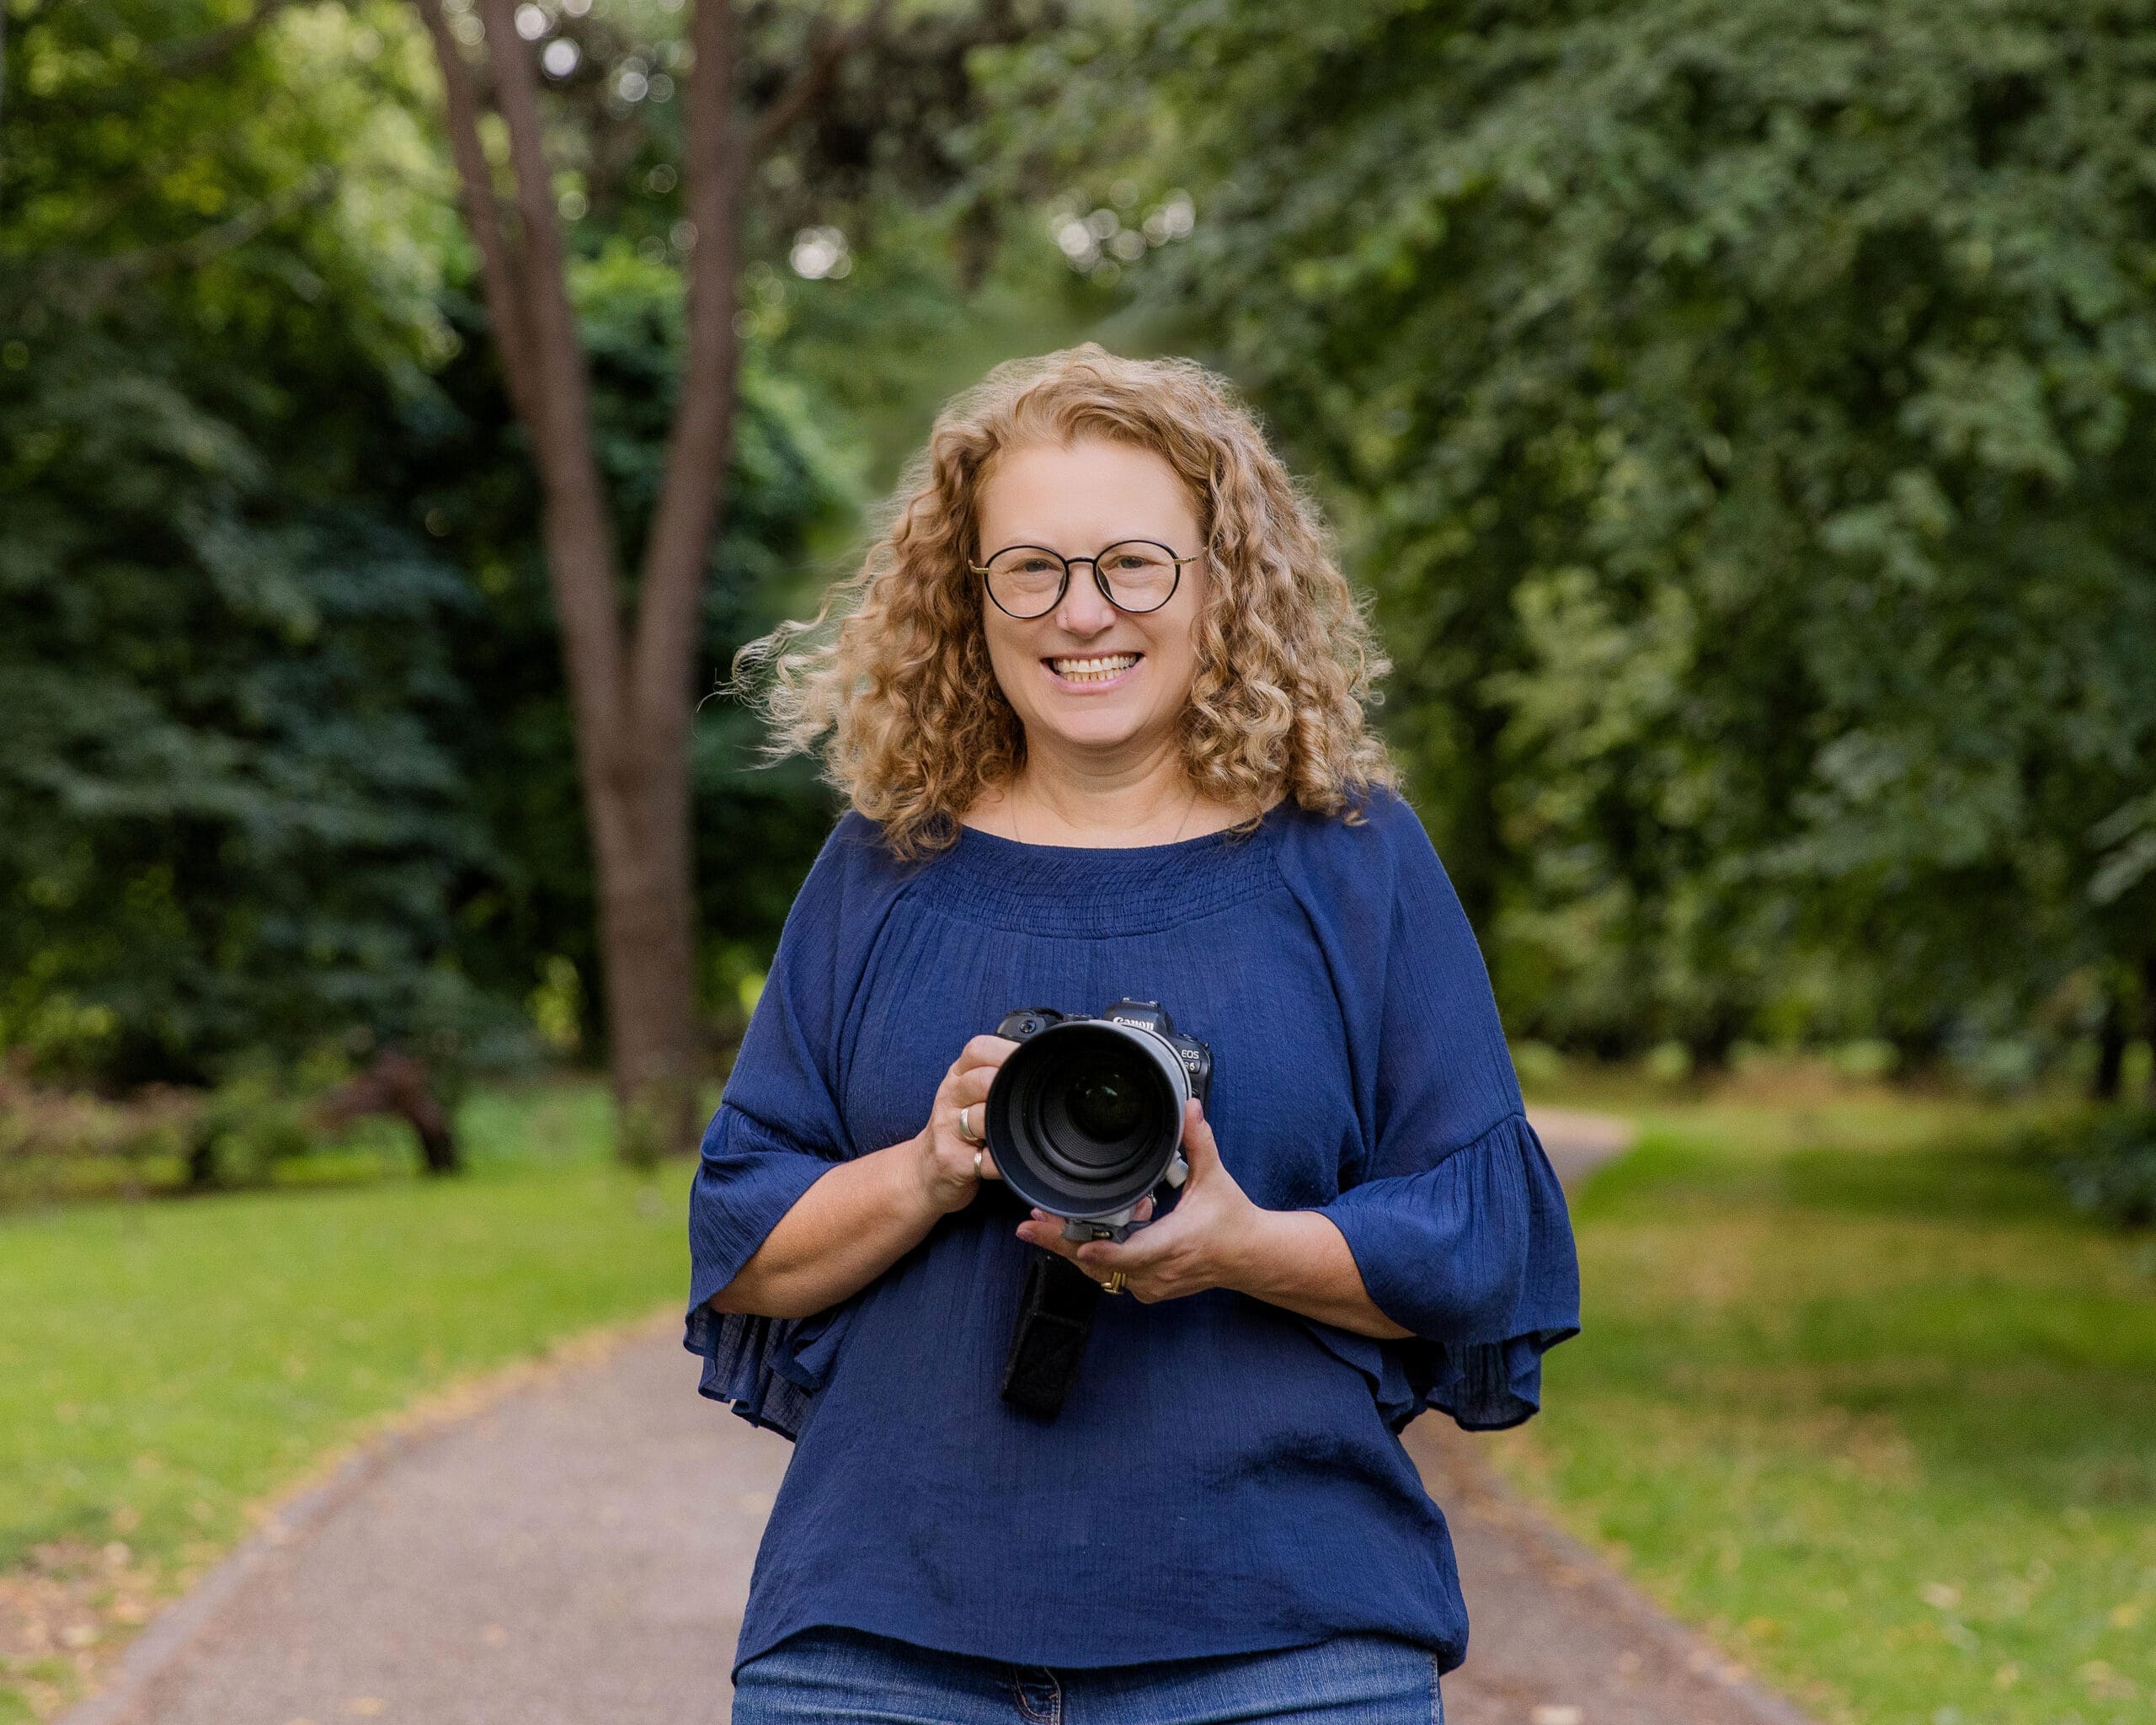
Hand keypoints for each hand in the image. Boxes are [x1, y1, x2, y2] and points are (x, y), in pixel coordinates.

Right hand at [913, 1033, 1017, 1215]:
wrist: (923, 1170)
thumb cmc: (955, 1128)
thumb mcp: (967, 1094)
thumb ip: (993, 1075)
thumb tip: (1035, 1061)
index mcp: (957, 1077)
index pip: (979, 1050)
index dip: (1006, 1052)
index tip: (1029, 1061)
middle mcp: (950, 1098)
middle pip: (982, 1080)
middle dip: (1008, 1087)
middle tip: (1028, 1097)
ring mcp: (948, 1130)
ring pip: (982, 1118)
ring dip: (1006, 1124)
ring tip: (1018, 1130)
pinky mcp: (952, 1161)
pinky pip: (987, 1159)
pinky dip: (1005, 1159)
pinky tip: (1014, 1157)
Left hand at [1014, 1098, 1264, 1301]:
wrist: (1248, 1256)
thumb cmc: (1230, 1218)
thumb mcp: (1214, 1177)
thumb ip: (1199, 1141)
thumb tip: (1189, 1107)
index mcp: (1174, 1243)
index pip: (1132, 1254)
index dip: (1103, 1251)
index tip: (1077, 1243)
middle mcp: (1159, 1271)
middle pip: (1103, 1265)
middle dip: (1064, 1244)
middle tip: (1030, 1228)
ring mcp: (1152, 1284)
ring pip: (1102, 1272)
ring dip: (1074, 1247)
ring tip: (1041, 1226)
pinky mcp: (1148, 1288)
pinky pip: (1113, 1274)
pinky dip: (1098, 1253)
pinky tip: (1092, 1229)